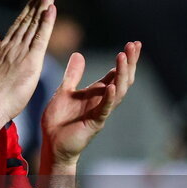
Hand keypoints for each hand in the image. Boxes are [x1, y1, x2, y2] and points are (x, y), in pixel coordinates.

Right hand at [0, 0, 56, 122]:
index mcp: (4, 49)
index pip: (18, 25)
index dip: (28, 10)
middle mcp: (12, 46)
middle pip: (28, 20)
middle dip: (38, 2)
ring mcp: (21, 52)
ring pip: (35, 24)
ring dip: (44, 6)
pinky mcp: (31, 61)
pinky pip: (41, 37)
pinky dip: (47, 23)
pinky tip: (52, 9)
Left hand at [41, 41, 141, 170]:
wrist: (52, 144)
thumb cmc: (58, 121)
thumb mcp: (64, 91)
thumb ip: (73, 75)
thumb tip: (78, 55)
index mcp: (96, 93)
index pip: (115, 73)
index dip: (125, 59)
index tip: (133, 43)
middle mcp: (102, 101)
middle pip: (122, 79)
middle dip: (129, 62)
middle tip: (134, 45)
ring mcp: (100, 111)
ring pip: (118, 91)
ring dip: (122, 74)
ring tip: (123, 57)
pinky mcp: (94, 123)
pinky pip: (105, 109)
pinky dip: (109, 98)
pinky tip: (112, 86)